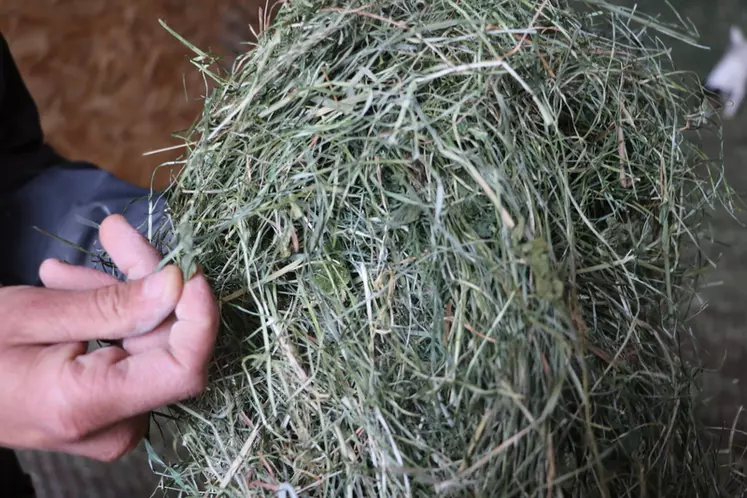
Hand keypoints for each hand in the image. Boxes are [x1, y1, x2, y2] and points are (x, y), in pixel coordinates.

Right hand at [0, 214, 218, 460]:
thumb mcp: (30, 315)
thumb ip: (111, 304)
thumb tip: (179, 284)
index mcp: (90, 406)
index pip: (185, 368)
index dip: (199, 315)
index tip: (189, 266)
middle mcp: (112, 424)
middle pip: (165, 342)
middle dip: (146, 282)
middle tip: (114, 231)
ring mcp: (113, 420)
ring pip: (148, 340)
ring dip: (120, 294)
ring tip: (65, 268)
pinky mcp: (108, 407)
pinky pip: (129, 351)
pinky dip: (110, 316)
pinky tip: (70, 287)